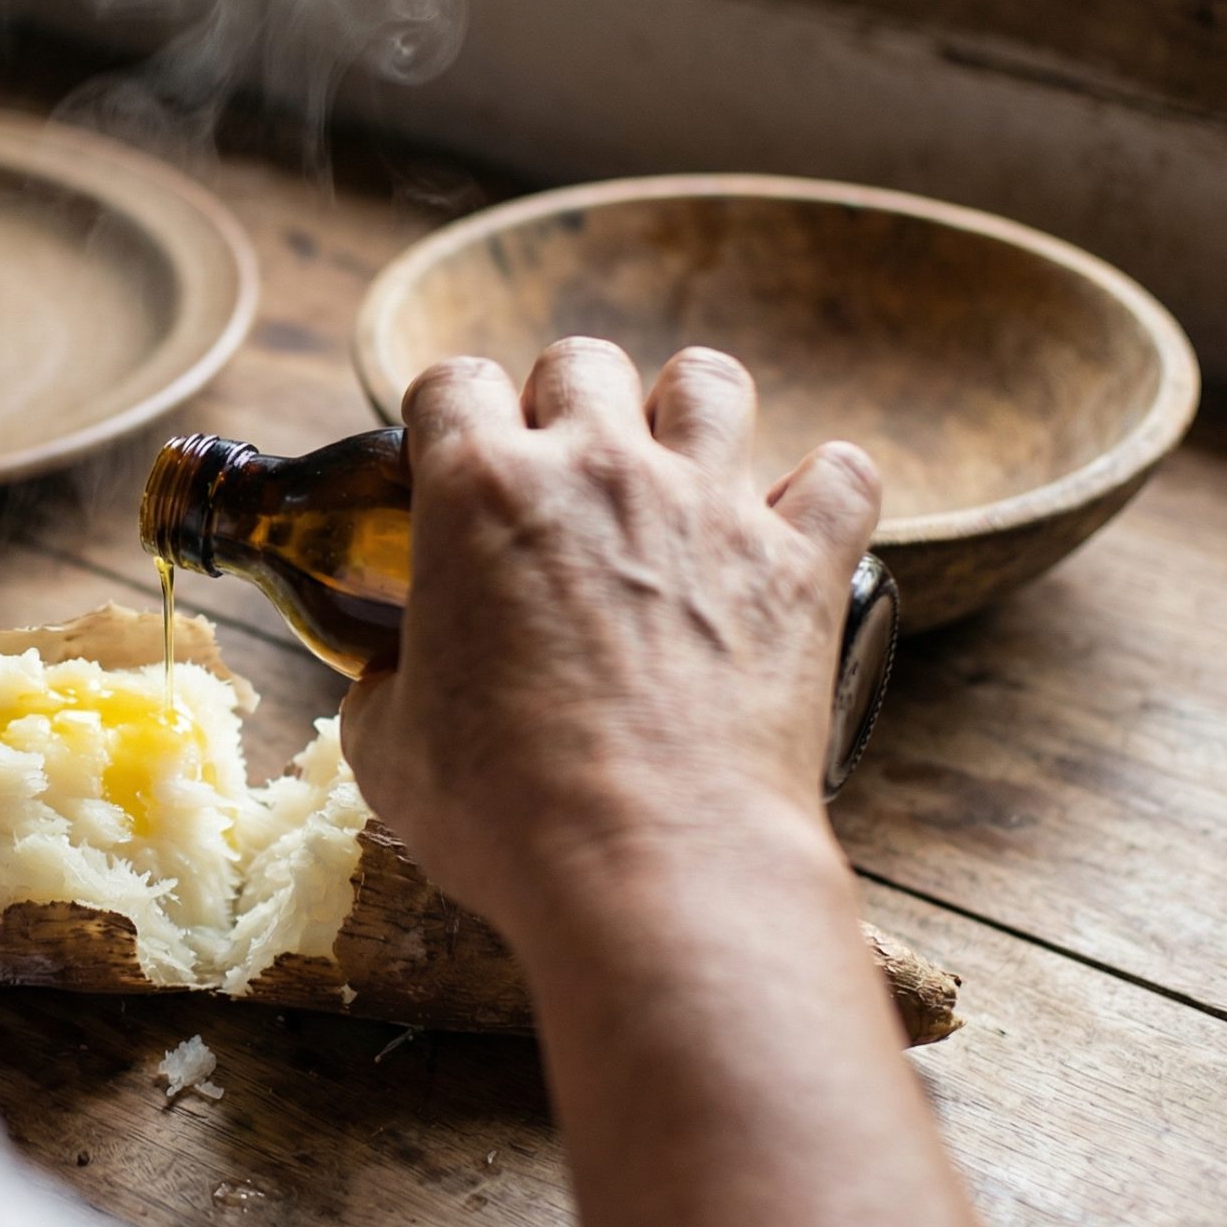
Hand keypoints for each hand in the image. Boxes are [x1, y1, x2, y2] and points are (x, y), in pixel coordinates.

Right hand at [340, 338, 882, 927]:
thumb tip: (389, 684)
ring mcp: (710, 506)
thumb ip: (383, 689)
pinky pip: (843, 474)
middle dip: (565, 403)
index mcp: (478, 491)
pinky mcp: (802, 565)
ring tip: (676, 470)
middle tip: (560, 478)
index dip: (446, 418)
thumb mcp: (387, 751)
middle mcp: (597, 469)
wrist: (651, 866)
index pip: (453, 381)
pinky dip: (822, 491)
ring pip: (710, 379)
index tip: (450, 464)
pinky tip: (794, 524)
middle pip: (582, 360)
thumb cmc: (503, 813)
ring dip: (688, 413)